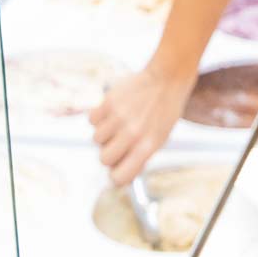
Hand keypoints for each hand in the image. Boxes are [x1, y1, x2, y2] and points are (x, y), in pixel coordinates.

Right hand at [89, 65, 195, 185]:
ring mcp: (119, 116)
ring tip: (118, 123)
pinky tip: (111, 113)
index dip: (116, 176)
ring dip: (105, 134)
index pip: (119, 177)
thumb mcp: (160, 139)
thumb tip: (118, 174)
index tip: (118, 171)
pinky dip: (99, 118)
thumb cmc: (164, 111)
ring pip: (96, 139)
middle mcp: (132, 133)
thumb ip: (139, 158)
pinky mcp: (109, 100)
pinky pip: (92, 120)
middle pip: (104, 159)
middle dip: (110, 154)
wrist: (165, 79)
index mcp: (147, 146)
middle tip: (118, 144)